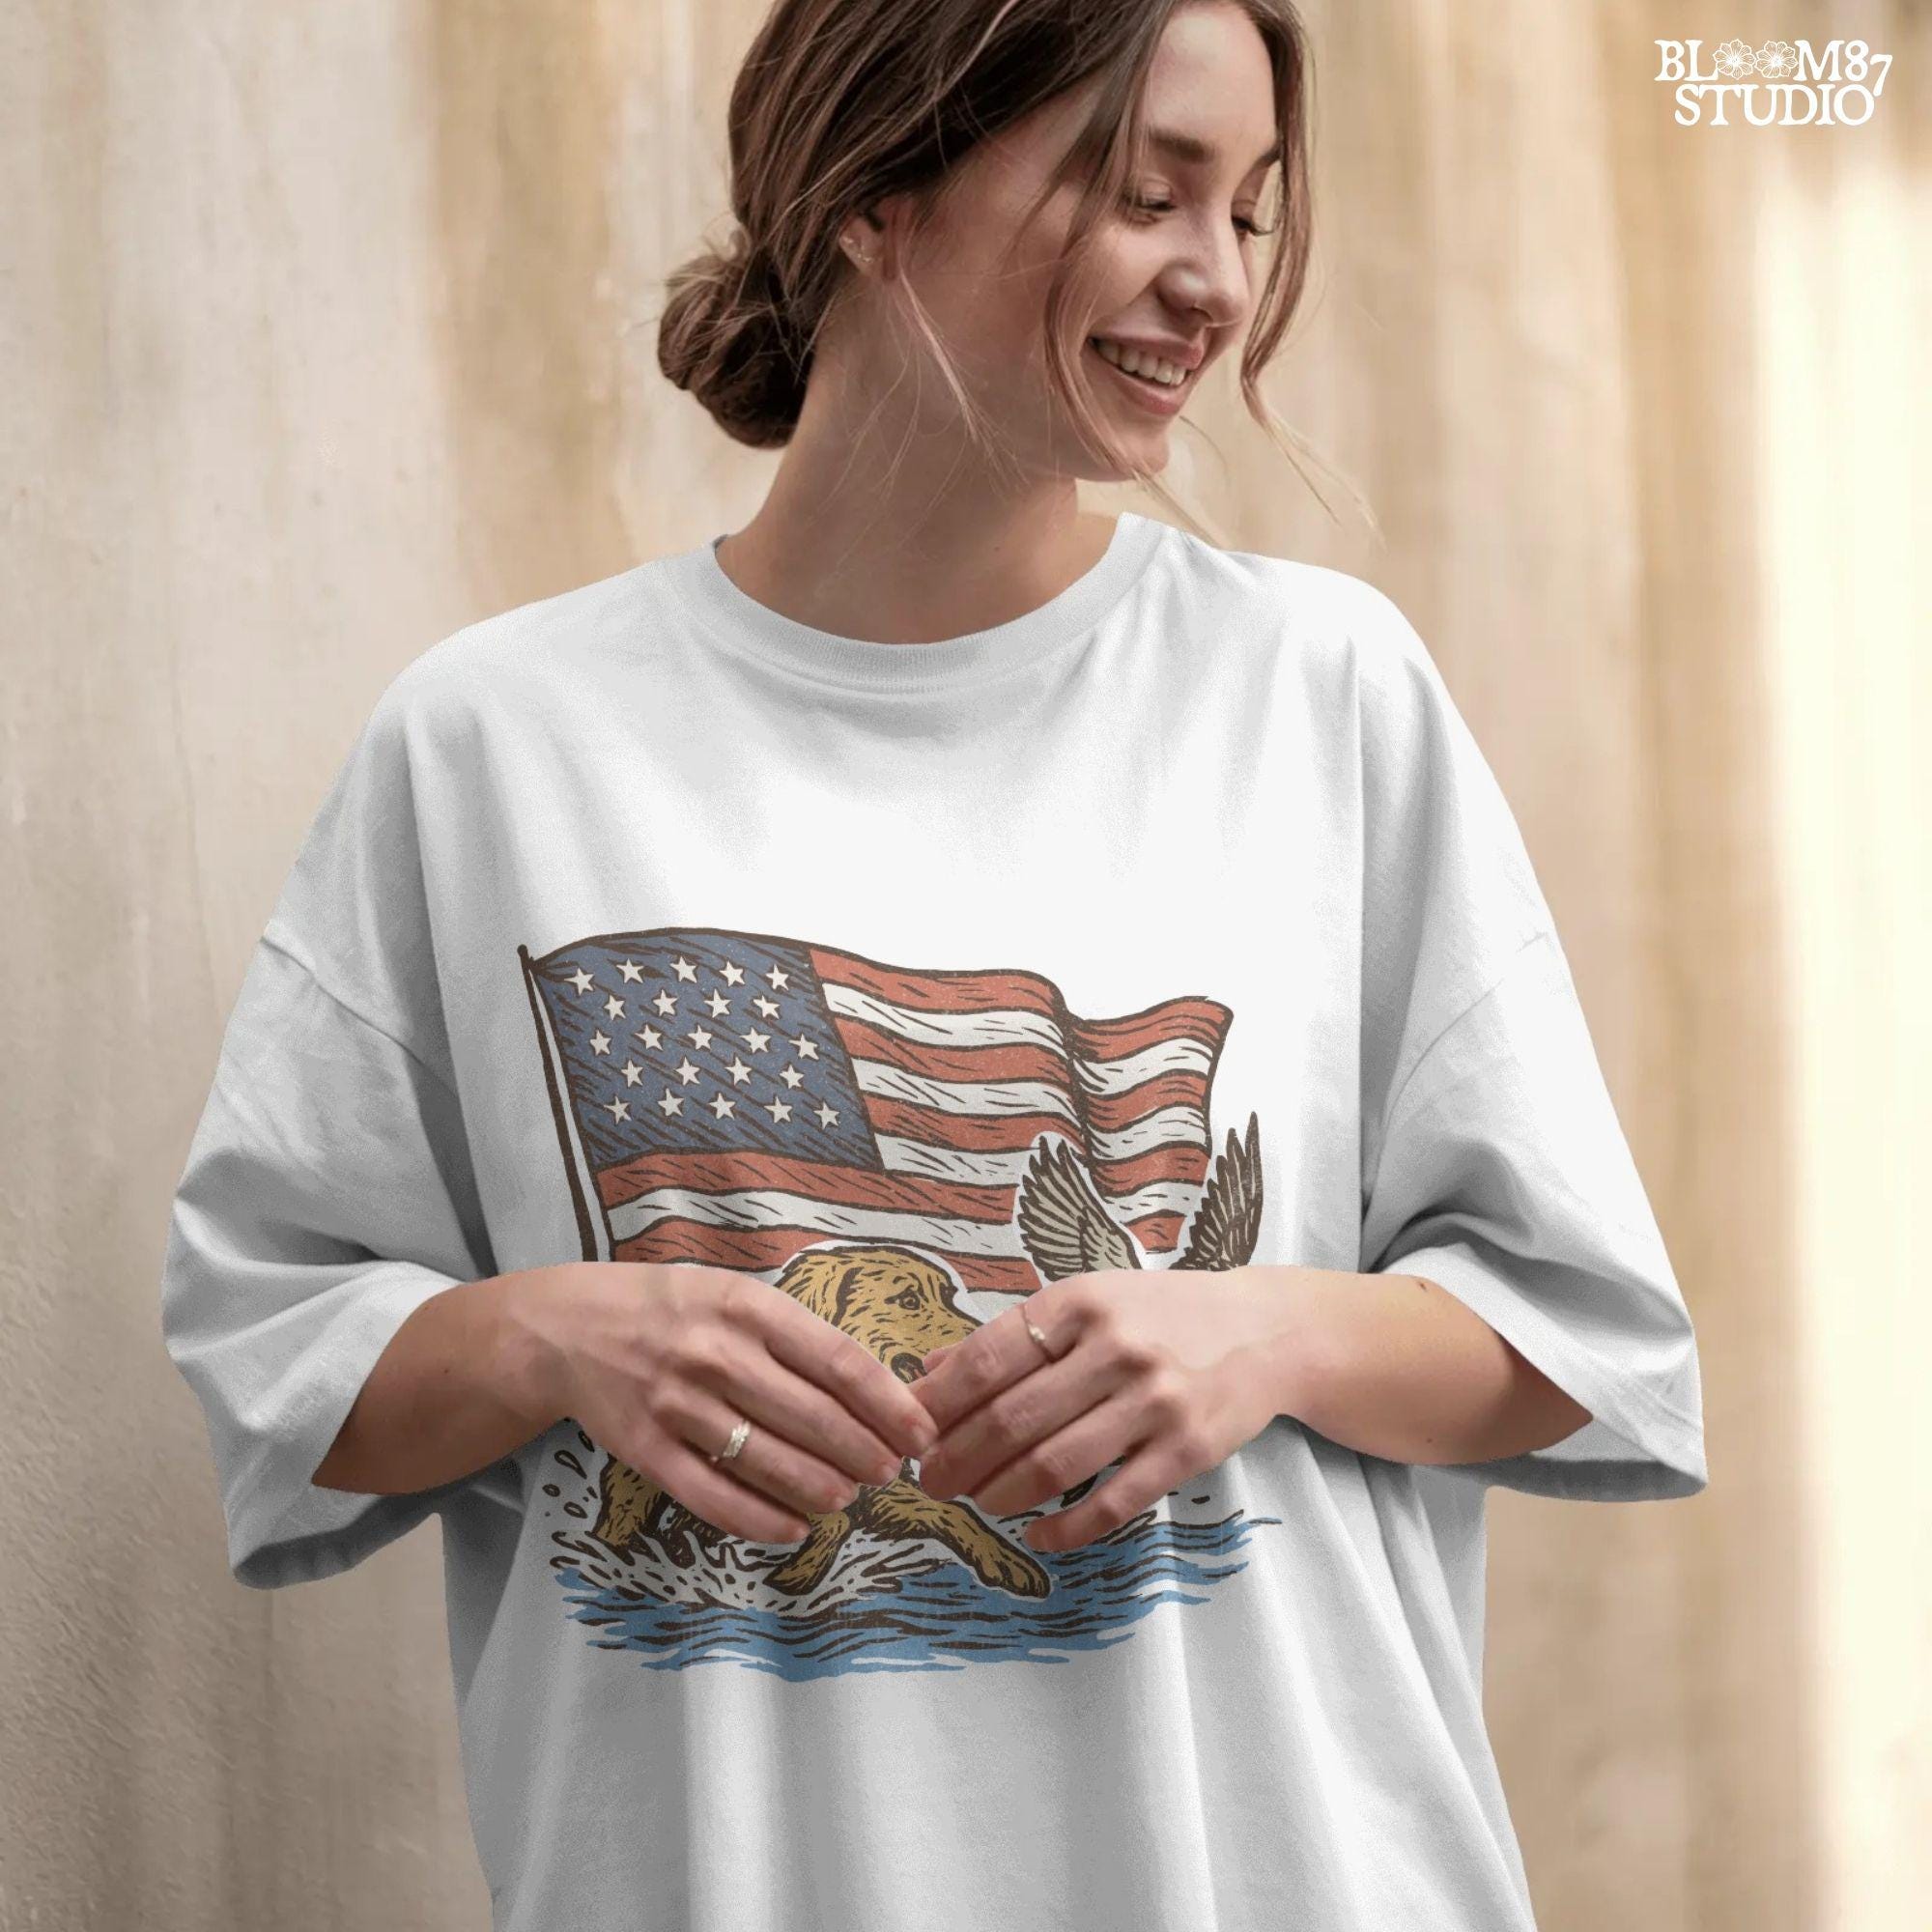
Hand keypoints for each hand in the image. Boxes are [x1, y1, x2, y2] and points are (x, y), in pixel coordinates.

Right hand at [525, 1262, 937, 1545]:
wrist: (569, 1327)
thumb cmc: (672, 1308)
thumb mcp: (735, 1294)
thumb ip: (795, 1335)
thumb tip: (874, 1389)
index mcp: (748, 1308)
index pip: (838, 1361)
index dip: (888, 1405)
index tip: (922, 1433)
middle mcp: (716, 1354)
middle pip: (813, 1418)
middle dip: (865, 1453)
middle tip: (891, 1472)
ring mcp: (678, 1405)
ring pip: (769, 1463)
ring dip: (822, 1488)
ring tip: (848, 1497)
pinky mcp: (645, 1450)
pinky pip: (713, 1497)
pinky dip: (761, 1521)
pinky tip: (795, 1528)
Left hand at [909, 1267, 1308, 1552]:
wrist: (1264, 1331)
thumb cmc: (1159, 1315)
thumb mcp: (1086, 1302)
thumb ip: (1011, 1339)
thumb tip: (928, 1375)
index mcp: (1079, 1303)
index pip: (987, 1360)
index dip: (938, 1405)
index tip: (908, 1434)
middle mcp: (1115, 1348)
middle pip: (1011, 1420)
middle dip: (957, 1460)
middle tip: (930, 1483)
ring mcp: (1154, 1401)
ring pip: (1053, 1465)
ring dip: (1000, 1494)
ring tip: (976, 1503)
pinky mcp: (1186, 1450)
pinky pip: (1111, 1503)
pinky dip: (1065, 1528)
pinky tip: (1036, 1534)